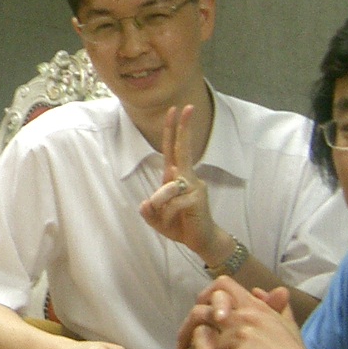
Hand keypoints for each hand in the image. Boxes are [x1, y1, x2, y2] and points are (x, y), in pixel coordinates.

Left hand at [139, 105, 221, 257]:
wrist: (201, 241)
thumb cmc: (180, 225)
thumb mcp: (157, 219)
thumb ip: (148, 211)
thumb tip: (146, 203)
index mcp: (176, 177)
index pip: (173, 150)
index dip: (173, 131)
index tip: (175, 110)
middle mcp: (187, 178)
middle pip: (183, 149)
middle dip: (184, 129)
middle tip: (188, 107)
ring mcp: (195, 186)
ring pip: (169, 186)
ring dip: (160, 203)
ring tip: (162, 216)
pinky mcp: (198, 198)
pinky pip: (173, 202)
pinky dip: (167, 214)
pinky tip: (174, 221)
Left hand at [164, 279, 293, 348]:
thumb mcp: (286, 325)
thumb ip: (273, 306)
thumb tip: (260, 289)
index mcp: (255, 306)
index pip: (223, 284)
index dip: (205, 296)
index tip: (197, 315)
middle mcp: (247, 315)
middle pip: (202, 313)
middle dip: (185, 331)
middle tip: (177, 347)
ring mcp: (243, 335)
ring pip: (201, 345)